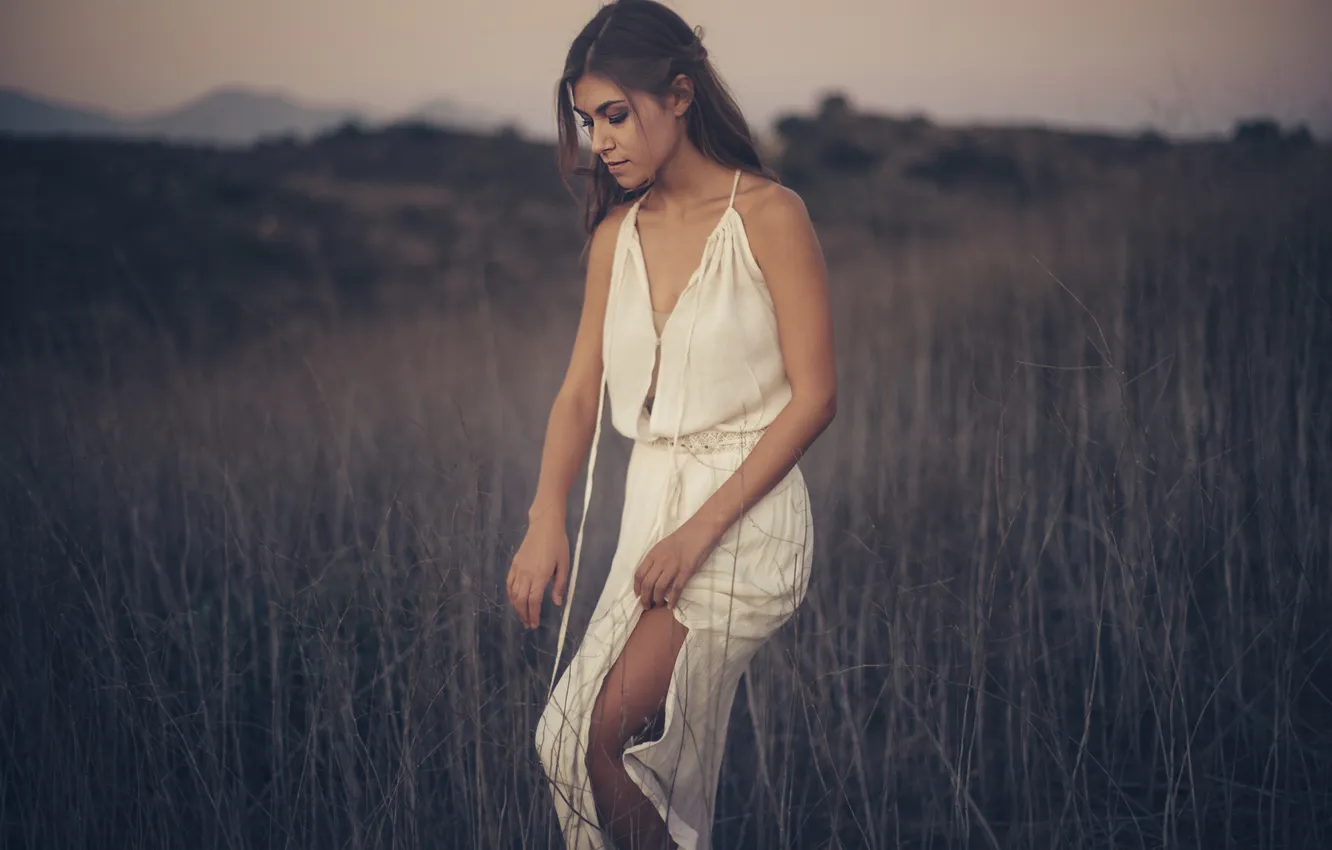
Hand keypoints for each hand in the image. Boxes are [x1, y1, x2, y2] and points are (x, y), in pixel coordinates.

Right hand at [506, 514, 568, 629]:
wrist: (544, 526)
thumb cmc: (558, 544)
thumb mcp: (564, 565)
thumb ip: (559, 585)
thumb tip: (557, 603)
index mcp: (540, 575)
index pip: (534, 600)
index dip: (533, 614)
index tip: (534, 624)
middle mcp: (526, 574)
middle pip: (521, 600)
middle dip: (524, 614)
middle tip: (528, 624)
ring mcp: (518, 569)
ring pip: (513, 593)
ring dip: (516, 607)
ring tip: (522, 615)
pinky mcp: (514, 563)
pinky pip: (509, 583)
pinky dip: (510, 594)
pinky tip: (514, 600)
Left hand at [633, 521, 713, 609]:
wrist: (701, 529)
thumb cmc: (684, 536)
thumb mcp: (664, 545)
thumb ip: (657, 558)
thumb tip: (653, 574)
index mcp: (654, 553)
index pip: (639, 573)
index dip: (637, 587)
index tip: (638, 595)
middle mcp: (661, 560)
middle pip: (647, 583)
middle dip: (644, 598)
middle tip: (646, 606)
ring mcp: (673, 566)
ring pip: (659, 587)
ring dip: (656, 599)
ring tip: (657, 606)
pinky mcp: (686, 571)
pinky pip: (676, 588)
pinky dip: (672, 599)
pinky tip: (671, 606)